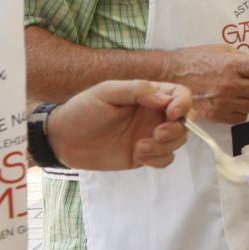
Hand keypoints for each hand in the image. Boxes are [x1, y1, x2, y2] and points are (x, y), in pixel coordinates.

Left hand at [47, 81, 192, 170]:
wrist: (63, 140)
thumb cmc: (82, 110)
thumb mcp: (106, 92)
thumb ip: (137, 90)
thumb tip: (165, 99)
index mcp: (148, 95)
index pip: (180, 95)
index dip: (183, 104)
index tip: (173, 113)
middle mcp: (153, 115)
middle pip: (185, 121)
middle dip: (176, 130)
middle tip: (156, 134)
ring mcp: (150, 136)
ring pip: (177, 141)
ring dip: (165, 146)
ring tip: (139, 148)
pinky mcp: (143, 155)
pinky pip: (165, 159)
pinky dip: (158, 159)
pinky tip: (137, 155)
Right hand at [168, 45, 248, 123]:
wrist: (171, 75)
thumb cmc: (196, 59)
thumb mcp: (221, 50)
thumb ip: (243, 59)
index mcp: (233, 65)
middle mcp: (231, 85)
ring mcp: (224, 102)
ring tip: (247, 91)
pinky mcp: (217, 115)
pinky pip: (243, 117)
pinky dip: (243, 110)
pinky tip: (236, 101)